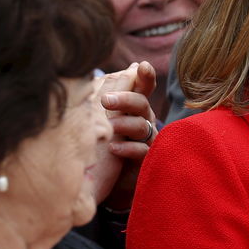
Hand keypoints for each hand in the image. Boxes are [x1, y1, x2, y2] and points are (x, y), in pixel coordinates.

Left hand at [90, 62, 157, 207]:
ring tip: (110, 127)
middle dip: (126, 99)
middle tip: (106, 101)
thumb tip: (122, 68)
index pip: (141, 88)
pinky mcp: (145, 161)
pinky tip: (114, 148)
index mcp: (132, 108)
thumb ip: (110, 93)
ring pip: (143, 126)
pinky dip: (128, 148)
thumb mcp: (102, 117)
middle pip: (141, 104)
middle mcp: (143, 120)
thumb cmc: (103, 144)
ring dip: (125, 124)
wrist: (105, 181)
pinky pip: (143, 151)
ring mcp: (146, 141)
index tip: (143, 66)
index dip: (144, 77)